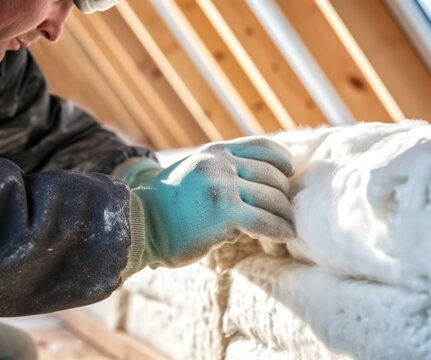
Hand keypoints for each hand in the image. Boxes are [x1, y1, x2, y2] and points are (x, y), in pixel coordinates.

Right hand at [125, 137, 295, 267]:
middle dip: (285, 194)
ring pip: (273, 198)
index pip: (262, 146)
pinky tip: (285, 236)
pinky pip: (266, 221)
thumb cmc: (167, 205)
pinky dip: (280, 229)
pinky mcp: (226, 212)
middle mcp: (222, 163)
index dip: (282, 159)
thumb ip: (223, 171)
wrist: (140, 222)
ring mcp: (224, 185)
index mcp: (216, 151)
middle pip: (272, 175)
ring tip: (289, 225)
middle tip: (289, 209)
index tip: (291, 172)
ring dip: (285, 214)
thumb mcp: (195, 172)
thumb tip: (258, 185)